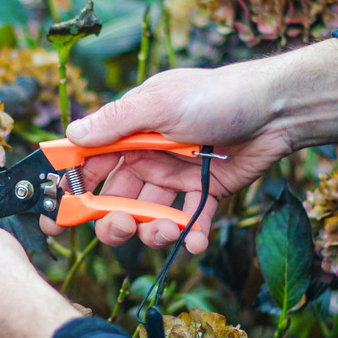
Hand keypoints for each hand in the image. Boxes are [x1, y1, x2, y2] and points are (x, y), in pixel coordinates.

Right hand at [41, 39, 337, 251]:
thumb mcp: (159, 103)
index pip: (90, 164)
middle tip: (122, 228)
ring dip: (152, 231)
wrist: (279, 107)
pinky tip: (193, 242)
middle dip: (113, 220)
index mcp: (130, 131)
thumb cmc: (217, 95)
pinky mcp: (206, 190)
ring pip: (151, 214)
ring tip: (166, 233)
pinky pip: (190, 218)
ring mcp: (176, 174)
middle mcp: (148, 155)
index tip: (58, 218)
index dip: (73, 189)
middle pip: (117, 198)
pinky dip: (190, 235)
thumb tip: (71, 135)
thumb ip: (114, 123)